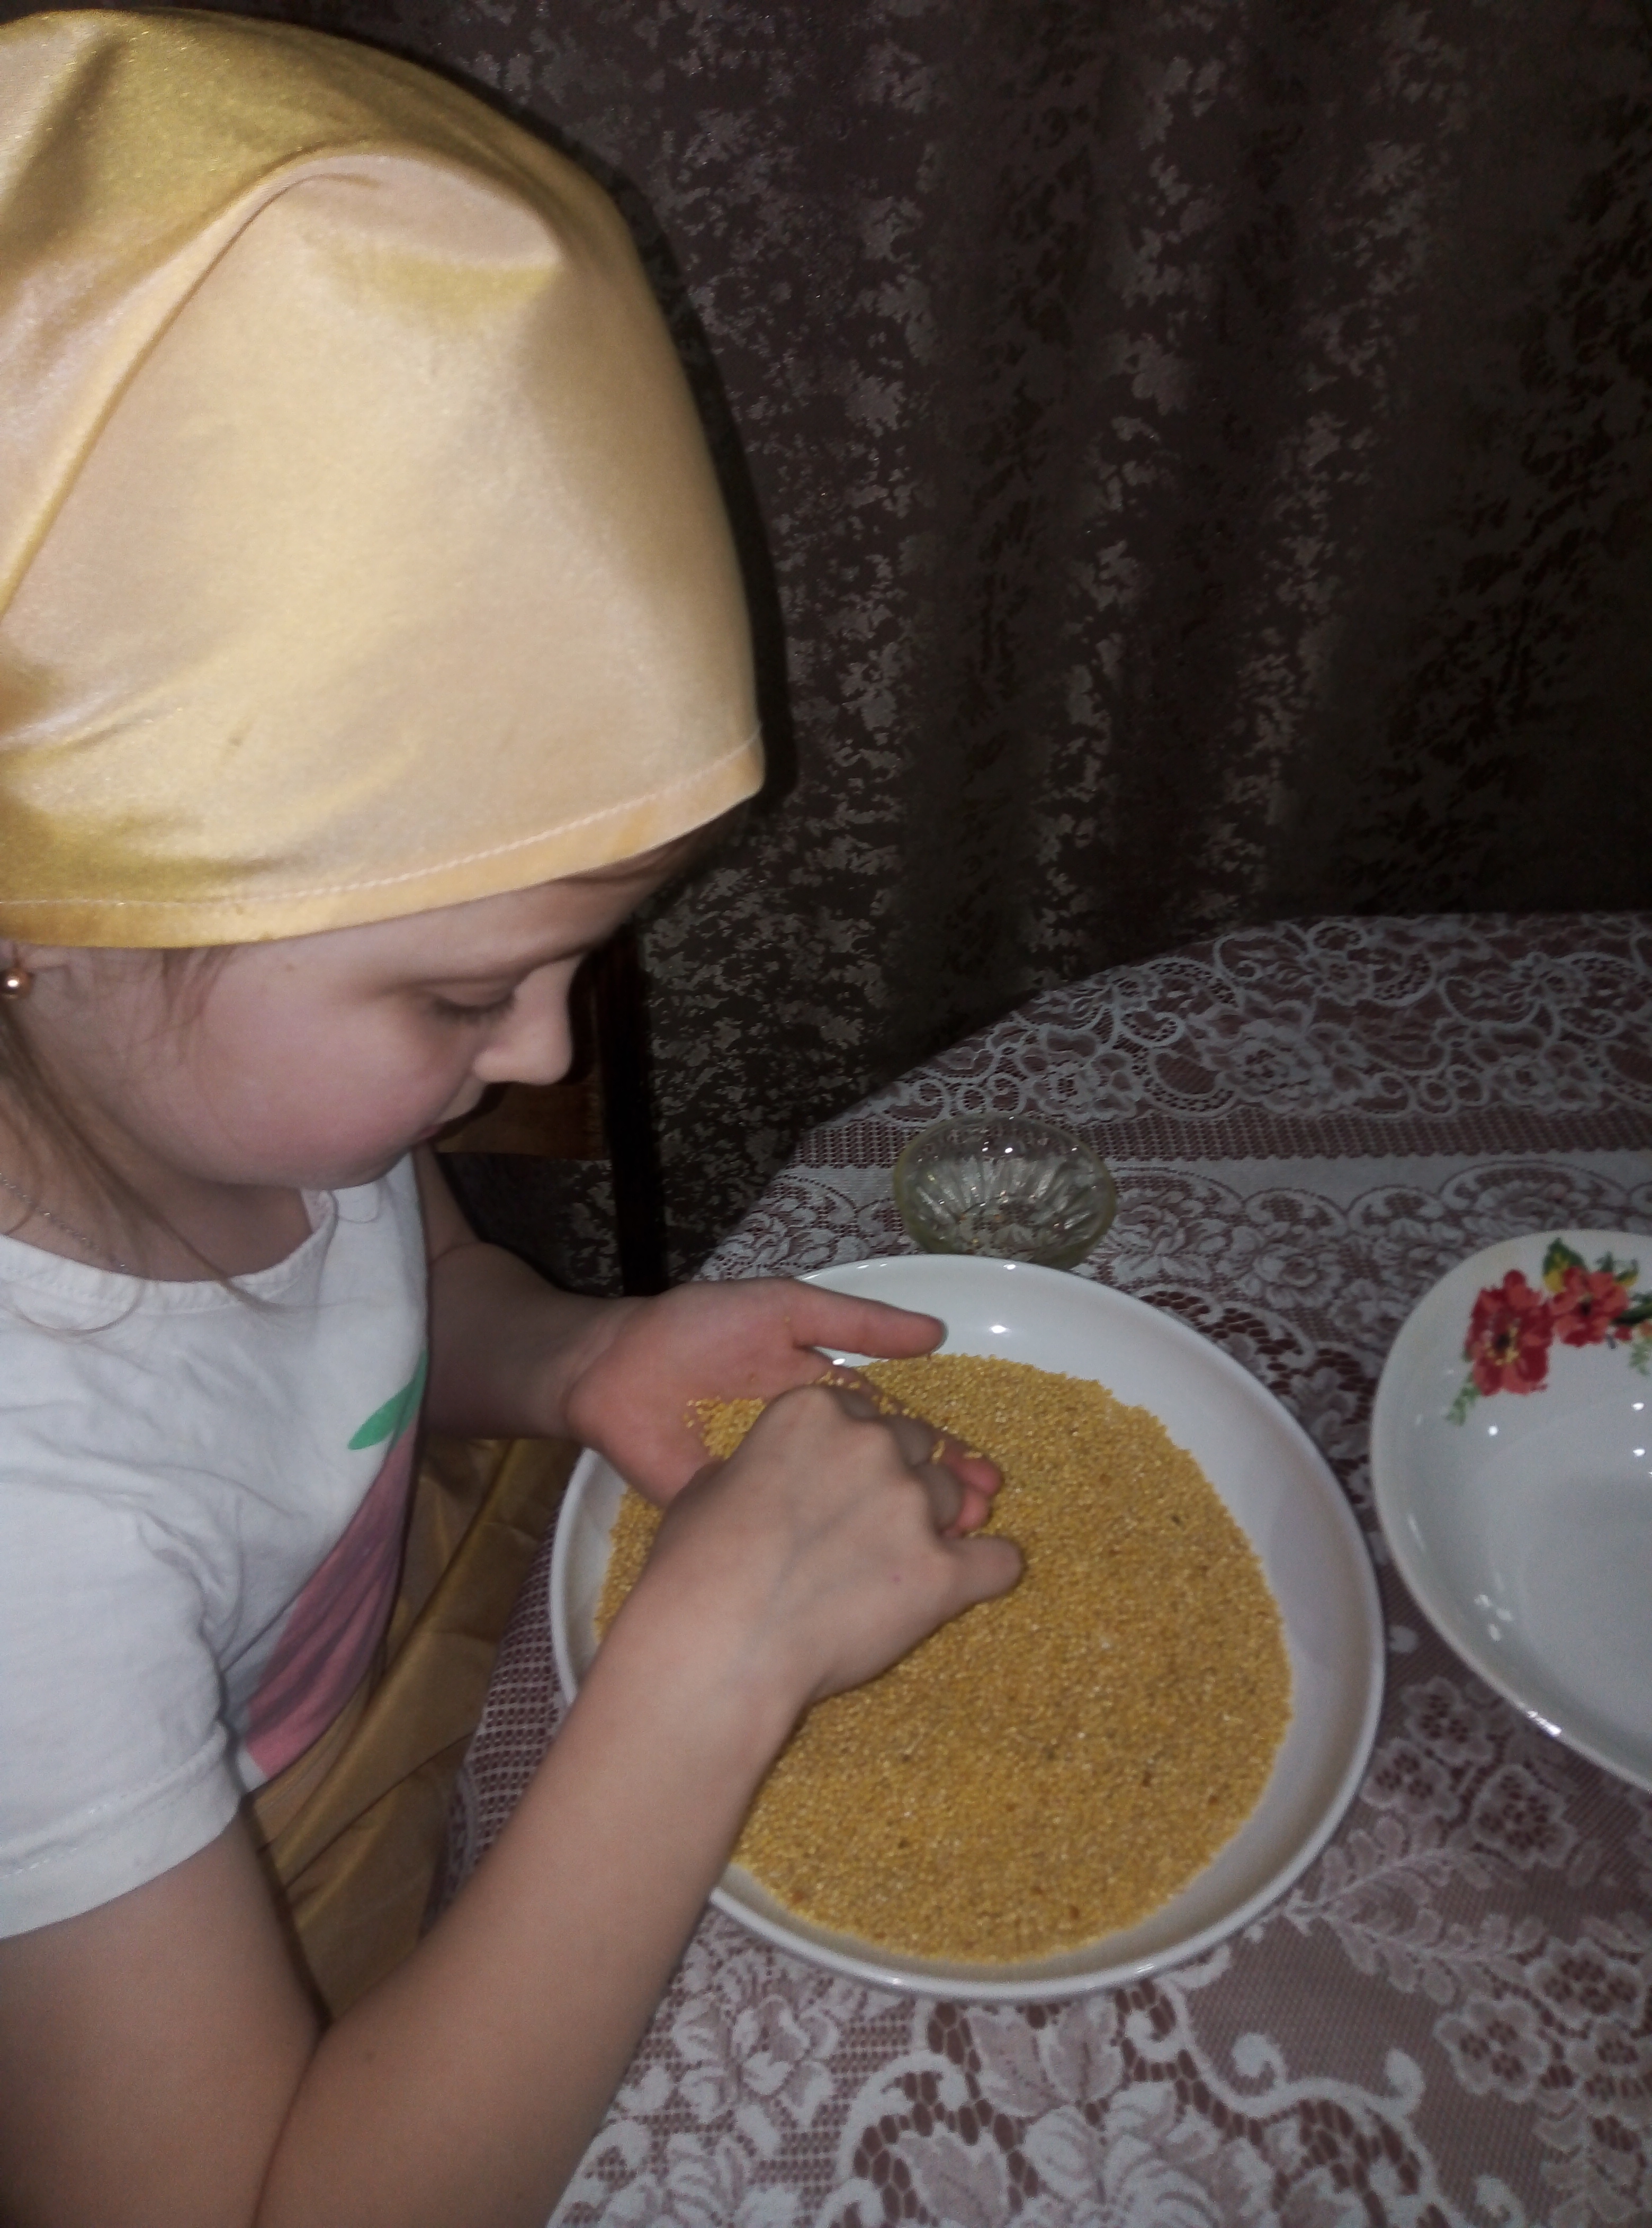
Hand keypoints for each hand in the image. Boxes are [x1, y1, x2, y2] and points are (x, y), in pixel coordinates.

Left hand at [560, 1279, 1000, 1528]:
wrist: (611, 1369)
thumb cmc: (698, 1329)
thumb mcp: (784, 1310)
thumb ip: (854, 1323)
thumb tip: (935, 1331)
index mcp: (827, 1407)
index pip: (901, 1436)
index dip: (946, 1457)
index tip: (988, 1478)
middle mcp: (813, 1457)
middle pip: (887, 1485)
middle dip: (940, 1503)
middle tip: (983, 1520)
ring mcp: (780, 1493)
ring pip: (850, 1521)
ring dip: (900, 1537)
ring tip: (950, 1551)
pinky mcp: (742, 1520)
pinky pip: (795, 1544)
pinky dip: (834, 1563)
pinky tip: (876, 1578)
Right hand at [616, 1381, 1022, 1708]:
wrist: (718, 1645)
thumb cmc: (695, 1570)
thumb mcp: (705, 1491)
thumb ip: (749, 1469)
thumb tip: (751, 1478)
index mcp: (814, 1412)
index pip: (864, 1411)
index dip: (857, 1450)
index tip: (843, 1481)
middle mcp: (872, 1445)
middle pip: (915, 1448)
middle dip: (900, 1483)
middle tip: (869, 1530)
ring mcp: (912, 1506)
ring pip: (957, 1499)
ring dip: (937, 1526)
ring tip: (896, 1570)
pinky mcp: (942, 1572)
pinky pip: (999, 1562)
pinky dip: (988, 1572)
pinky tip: (967, 1584)